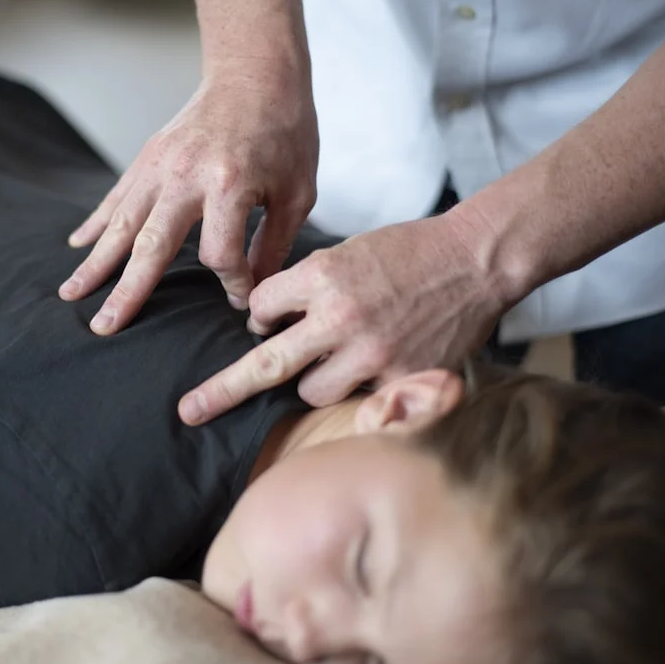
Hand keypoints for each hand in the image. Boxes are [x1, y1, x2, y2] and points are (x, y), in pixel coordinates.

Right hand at [58, 64, 317, 334]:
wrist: (256, 72)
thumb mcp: (297, 191)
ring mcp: (161, 164)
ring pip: (122, 223)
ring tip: (71, 294)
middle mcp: (187, 175)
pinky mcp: (149, 156)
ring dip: (96, 262)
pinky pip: (117, 195)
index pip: (220, 254)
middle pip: (151, 245)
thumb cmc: (286, 132)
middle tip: (103, 328)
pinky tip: (77, 246)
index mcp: (230, 184)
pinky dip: (96, 221)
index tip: (241, 298)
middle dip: (127, 291)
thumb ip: (274, 244)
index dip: (232, 283)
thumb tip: (251, 290)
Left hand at [178, 213, 518, 424]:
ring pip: (310, 391)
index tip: (272, 318)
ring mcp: (371, 352)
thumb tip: (266, 324)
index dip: (263, 314)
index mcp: (322, 275)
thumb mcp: (347, 252)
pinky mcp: (401, 378)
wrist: (475, 260)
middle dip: (221, 390)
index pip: (260, 308)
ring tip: (339, 358)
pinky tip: (376, 367)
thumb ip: (307, 287)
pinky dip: (356, 390)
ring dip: (310, 381)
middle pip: (264, 365)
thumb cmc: (407, 252)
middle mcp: (340, 316)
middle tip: (189, 411)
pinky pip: (356, 401)